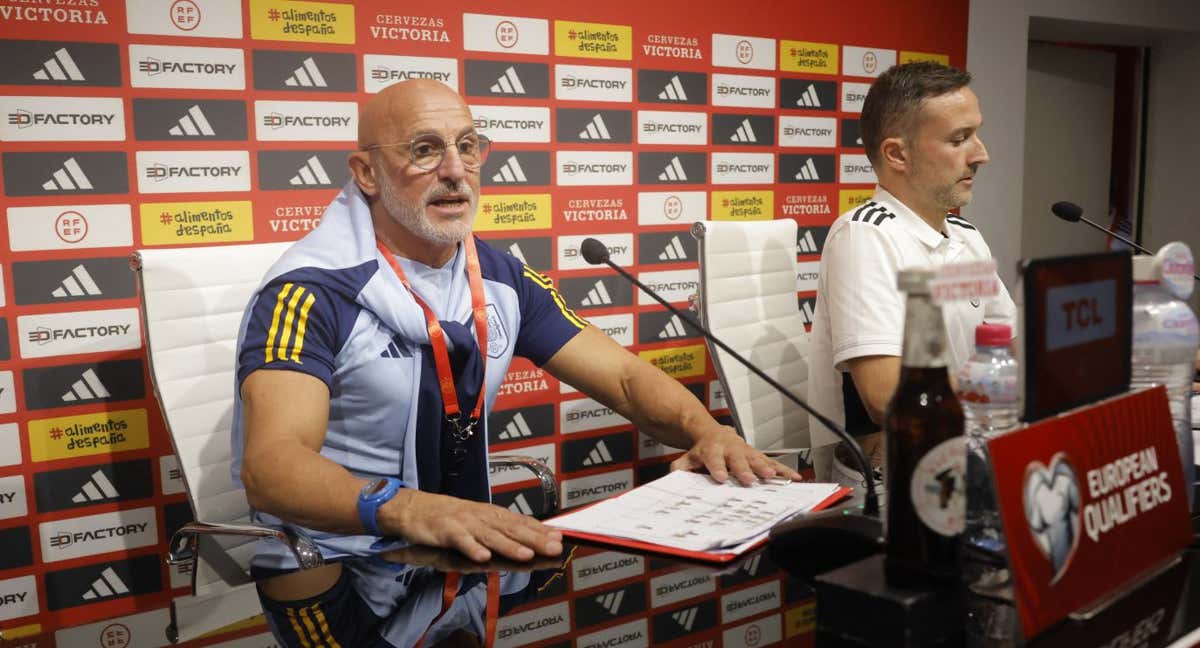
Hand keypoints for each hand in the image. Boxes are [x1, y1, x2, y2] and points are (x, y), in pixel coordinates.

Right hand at [383, 490, 561, 562]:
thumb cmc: (450, 518)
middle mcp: (482, 517)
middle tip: (554, 547)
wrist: (414, 508)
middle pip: (512, 529)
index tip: (561, 538)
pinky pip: (461, 541)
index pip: (522, 522)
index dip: (541, 531)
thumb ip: (501, 532)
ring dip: (509, 546)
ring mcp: (464, 523)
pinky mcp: (446, 531)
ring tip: (527, 555)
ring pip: (490, 536)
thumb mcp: (478, 522)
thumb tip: (529, 541)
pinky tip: (483, 558)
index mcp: (492, 515)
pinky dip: (472, 548)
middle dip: (534, 539)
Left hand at [670, 425, 803, 484]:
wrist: (713, 433)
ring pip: (756, 458)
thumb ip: (680, 467)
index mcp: (712, 450)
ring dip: (765, 468)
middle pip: (737, 459)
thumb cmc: (702, 451)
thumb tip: (673, 476)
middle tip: (749, 479)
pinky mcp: (757, 455)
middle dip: (744, 469)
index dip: (717, 467)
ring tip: (773, 477)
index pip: (713, 459)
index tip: (720, 478)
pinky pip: (772, 463)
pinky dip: (783, 470)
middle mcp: (730, 449)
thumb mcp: (688, 458)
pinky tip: (794, 478)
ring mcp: (746, 451)